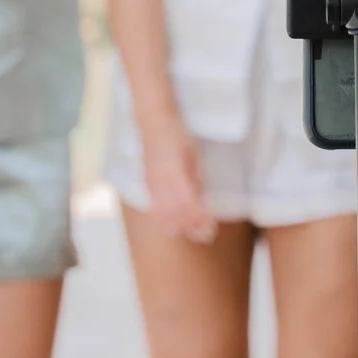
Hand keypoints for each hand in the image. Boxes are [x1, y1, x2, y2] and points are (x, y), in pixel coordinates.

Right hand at [144, 121, 215, 244]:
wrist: (153, 122)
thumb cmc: (177, 135)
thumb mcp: (192, 154)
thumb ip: (194, 177)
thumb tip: (200, 197)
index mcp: (174, 170)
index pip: (187, 201)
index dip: (198, 217)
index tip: (211, 227)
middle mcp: (160, 179)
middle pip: (175, 211)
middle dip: (191, 226)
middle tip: (207, 236)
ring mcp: (151, 182)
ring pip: (163, 212)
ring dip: (180, 226)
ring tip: (194, 235)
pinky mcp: (147, 184)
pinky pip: (154, 206)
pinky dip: (165, 220)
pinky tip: (173, 229)